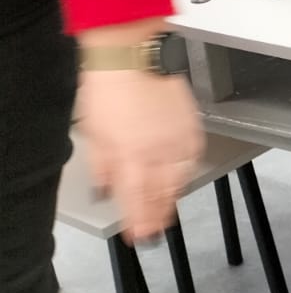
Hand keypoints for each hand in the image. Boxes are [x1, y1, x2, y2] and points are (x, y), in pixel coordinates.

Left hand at [77, 70, 202, 242]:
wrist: (132, 58)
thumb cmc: (109, 89)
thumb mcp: (94, 134)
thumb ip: (102, 165)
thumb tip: (106, 185)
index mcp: (132, 156)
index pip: (138, 198)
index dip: (139, 220)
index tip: (139, 234)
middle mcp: (159, 151)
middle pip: (162, 192)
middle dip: (159, 214)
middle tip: (156, 229)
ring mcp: (178, 138)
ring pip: (181, 177)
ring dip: (174, 195)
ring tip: (169, 207)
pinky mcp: (191, 125)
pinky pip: (194, 155)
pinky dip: (188, 170)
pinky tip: (184, 175)